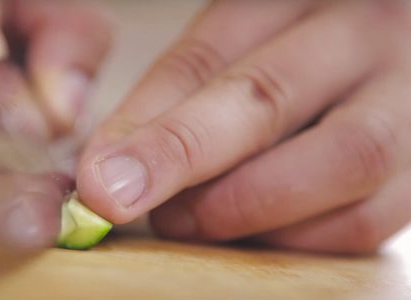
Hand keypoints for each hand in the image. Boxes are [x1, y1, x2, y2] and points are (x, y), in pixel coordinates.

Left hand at [77, 0, 410, 253]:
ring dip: (245, 208)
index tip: (98, 178)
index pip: (207, 58)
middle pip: (268, 97)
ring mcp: (410, 104)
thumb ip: (179, 97)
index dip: (147, 124)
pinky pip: (369, 220)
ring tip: (189, 220)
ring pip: (338, 164)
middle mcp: (363, 39)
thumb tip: (112, 168)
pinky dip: (298, 238)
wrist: (392, 56)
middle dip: (183, 157)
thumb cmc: (296, 56)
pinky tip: (256, 230)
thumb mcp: (238, 50)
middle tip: (121, 200)